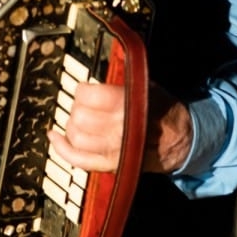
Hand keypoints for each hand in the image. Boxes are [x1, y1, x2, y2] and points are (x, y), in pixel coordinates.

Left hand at [46, 80, 192, 174]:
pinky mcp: (110, 164)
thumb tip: (97, 72)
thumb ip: (121, 81)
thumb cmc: (164, 109)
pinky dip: (61, 148)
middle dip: (76, 107)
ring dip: (71, 126)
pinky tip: (54, 137)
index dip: (82, 90)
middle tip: (83, 104)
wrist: (181, 139)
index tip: (84, 89)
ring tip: (77, 119)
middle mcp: (117, 128)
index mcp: (126, 104)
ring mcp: (113, 149)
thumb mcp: (147, 85)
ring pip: (75, 137)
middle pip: (78, 117)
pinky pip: (77, 160)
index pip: (87, 95)